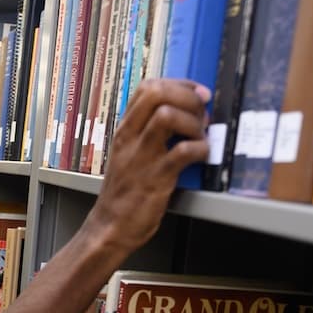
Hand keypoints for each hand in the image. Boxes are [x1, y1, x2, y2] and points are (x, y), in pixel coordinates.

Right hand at [86, 79, 210, 252]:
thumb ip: (147, 132)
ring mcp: (142, 157)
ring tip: (200, 136)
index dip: (179, 84)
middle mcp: (131, 138)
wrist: (110, 228)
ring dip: (193, 122)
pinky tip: (202, 156)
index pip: (148, 87)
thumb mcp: (128, 154)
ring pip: (167, 115)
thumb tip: (182, 115)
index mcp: (125, 130)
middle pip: (157, 92)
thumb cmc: (123, 193)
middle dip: (188, 97)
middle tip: (202, 114)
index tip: (196, 94)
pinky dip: (200, 149)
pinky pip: (183, 151)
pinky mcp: (156, 178)